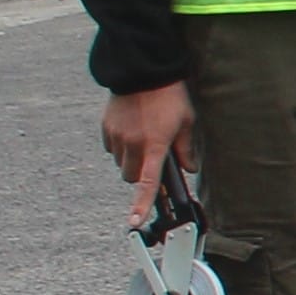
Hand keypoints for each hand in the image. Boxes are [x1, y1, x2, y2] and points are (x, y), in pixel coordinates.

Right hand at [102, 81, 196, 226]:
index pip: (147, 182)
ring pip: (121, 163)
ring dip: (132, 159)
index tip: (134, 222)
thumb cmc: (170, 97)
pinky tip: (133, 129)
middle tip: (154, 158)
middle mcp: (132, 144)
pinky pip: (112, 148)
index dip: (141, 204)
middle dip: (141, 174)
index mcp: (154, 145)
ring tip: (145, 137)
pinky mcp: (106, 128)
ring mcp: (116, 136)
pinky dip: (121, 146)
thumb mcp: (186, 122)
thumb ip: (187, 149)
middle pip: (131, 177)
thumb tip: (189, 169)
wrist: (143, 72)